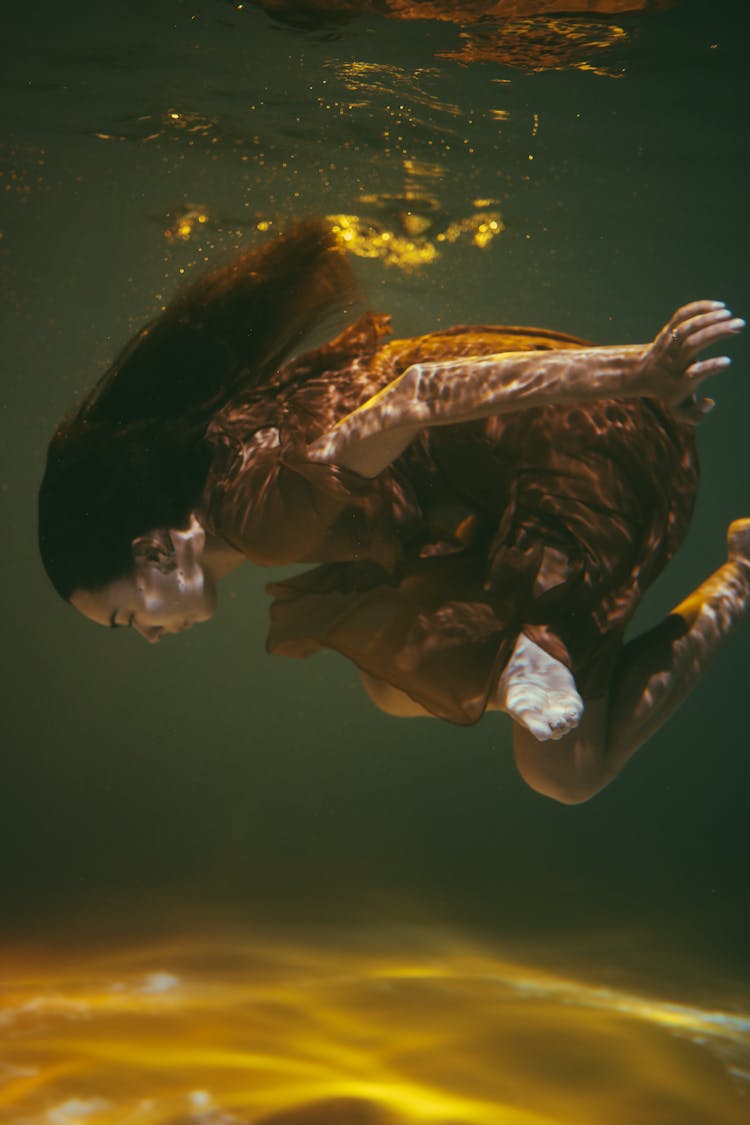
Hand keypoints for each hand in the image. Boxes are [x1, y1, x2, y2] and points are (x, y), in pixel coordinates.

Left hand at [640, 300, 743, 420]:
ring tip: (731, 316)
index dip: (710, 368)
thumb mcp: (680, 411)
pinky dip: (700, 307)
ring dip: (709, 319)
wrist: (644, 375)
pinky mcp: (669, 330)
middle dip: (715, 333)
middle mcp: (673, 361)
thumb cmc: (670, 393)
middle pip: (692, 344)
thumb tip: (710, 402)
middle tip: (739, 326)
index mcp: (679, 381)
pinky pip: (682, 315)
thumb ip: (697, 415)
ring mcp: (669, 344)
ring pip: (687, 327)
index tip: (727, 362)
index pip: (694, 374)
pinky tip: (720, 307)